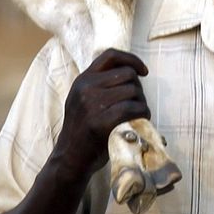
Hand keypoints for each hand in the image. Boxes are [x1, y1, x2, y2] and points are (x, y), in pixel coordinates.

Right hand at [56, 49, 149, 179]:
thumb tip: (131, 73)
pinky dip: (142, 113)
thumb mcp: (83, 100)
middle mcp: (86, 87)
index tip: (143, 71)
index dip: (131, 59)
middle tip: (138, 103)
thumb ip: (99, 85)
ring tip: (140, 114)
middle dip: (139, 88)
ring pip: (132, 91)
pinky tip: (141, 120)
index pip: (110, 55)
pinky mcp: (100, 122)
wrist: (69, 158)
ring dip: (142, 103)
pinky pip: (131, 108)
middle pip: (127, 74)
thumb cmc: (83, 131)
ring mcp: (91, 104)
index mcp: (82, 79)